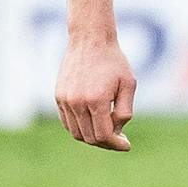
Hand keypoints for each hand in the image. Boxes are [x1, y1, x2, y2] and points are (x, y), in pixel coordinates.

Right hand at [56, 33, 135, 150]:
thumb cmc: (114, 62)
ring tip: (109, 132)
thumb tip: (117, 131)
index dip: (115, 144)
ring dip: (92, 137)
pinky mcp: (59, 97)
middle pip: (88, 137)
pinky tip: (95, 123)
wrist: (90, 41)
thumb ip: (124, 110)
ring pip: (76, 132)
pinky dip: (80, 128)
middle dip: (106, 143)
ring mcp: (65, 101)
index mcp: (96, 100)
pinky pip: (68, 122)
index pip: (102, 135)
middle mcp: (77, 103)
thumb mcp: (129, 85)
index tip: (127, 145)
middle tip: (120, 140)